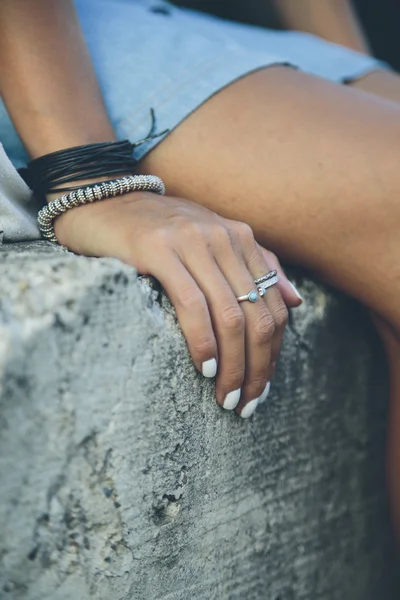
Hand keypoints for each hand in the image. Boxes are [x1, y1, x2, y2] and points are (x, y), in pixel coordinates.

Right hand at [55, 191, 301, 416]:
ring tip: (225, 398)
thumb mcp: (215, 244)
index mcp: (242, 240)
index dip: (273, 354)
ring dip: (233, 365)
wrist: (108, 202)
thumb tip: (297, 302)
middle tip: (245, 404)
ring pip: (230, 315)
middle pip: (258, 316)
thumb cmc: (161, 232)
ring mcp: (193, 242)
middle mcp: (225, 238)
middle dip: (256, 368)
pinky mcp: (159, 249)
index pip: (274, 307)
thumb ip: (258, 266)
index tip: (261, 388)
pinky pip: (192, 303)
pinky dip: (203, 341)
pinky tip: (205, 366)